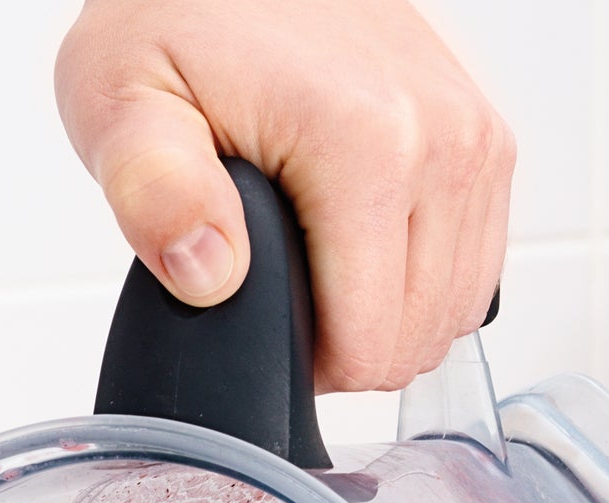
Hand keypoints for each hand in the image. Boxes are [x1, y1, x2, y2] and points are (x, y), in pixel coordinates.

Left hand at [55, 0, 510, 393]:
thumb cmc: (175, 17)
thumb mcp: (121, 99)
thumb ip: (153, 192)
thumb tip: (208, 274)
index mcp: (367, 143)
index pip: (367, 347)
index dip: (301, 362)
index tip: (254, 311)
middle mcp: (445, 138)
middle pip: (416, 341)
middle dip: (343, 342)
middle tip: (273, 280)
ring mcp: (477, 137)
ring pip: (452, 313)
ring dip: (383, 312)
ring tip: (311, 256)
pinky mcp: (488, 139)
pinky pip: (473, 267)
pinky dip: (418, 279)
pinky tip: (357, 244)